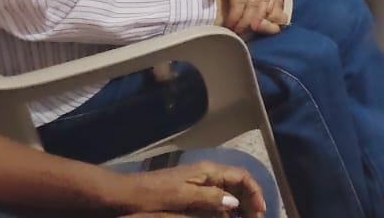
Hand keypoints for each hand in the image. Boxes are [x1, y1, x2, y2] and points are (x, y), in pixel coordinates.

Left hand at [109, 158, 267, 215]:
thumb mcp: (182, 197)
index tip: (260, 211)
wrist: (123, 194)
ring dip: (238, 207)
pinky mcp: (188, 193)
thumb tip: (235, 203)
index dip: (254, 192)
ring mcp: (196, 183)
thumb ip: (210, 198)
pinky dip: (223, 211)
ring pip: (226, 193)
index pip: (241, 176)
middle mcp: (205, 175)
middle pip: (237, 184)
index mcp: (207, 172)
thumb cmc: (152, 194)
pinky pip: (213, 200)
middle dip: (249, 201)